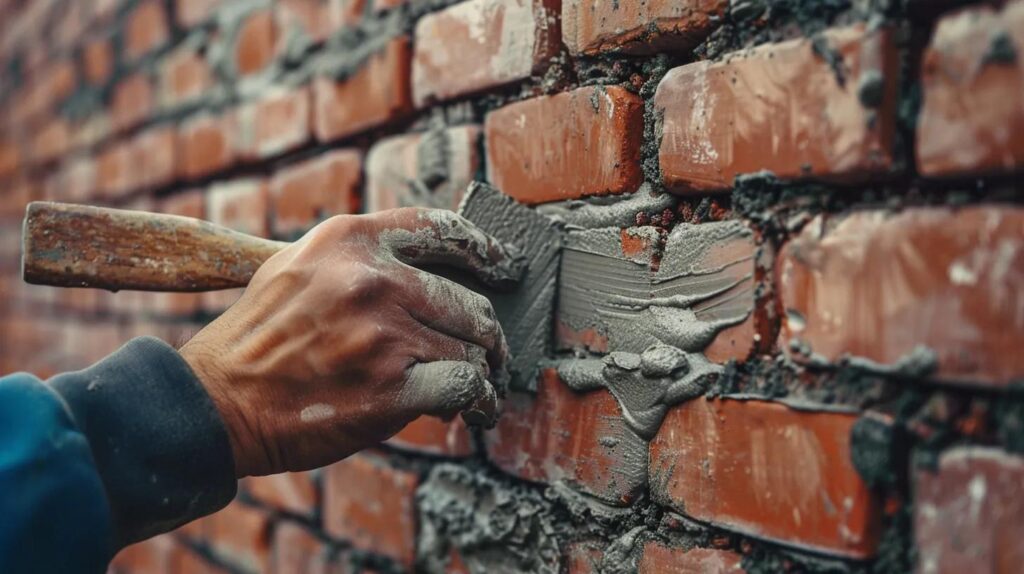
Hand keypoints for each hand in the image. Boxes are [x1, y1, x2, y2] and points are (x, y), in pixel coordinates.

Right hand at [179, 208, 521, 476]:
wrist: (218, 403)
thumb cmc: (259, 338)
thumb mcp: (297, 268)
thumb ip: (357, 258)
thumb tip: (425, 268)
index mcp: (350, 240)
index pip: (443, 229)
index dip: (486, 249)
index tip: (506, 266)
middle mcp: (372, 279)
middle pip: (469, 301)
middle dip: (488, 334)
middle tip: (492, 352)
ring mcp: (383, 334)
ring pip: (472, 347)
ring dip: (482, 372)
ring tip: (479, 389)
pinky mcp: (390, 388)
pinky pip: (464, 386)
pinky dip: (474, 400)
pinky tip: (470, 409)